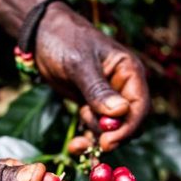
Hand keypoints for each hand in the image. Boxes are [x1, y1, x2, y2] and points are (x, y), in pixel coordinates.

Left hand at [35, 2, 149, 151]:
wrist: (41, 35)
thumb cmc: (64, 40)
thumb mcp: (80, 64)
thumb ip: (98, 90)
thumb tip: (120, 112)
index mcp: (129, 72)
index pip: (139, 106)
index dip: (127, 127)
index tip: (109, 142)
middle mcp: (123, 87)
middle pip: (129, 122)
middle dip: (113, 136)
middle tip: (94, 145)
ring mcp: (108, 98)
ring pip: (112, 129)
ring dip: (97, 138)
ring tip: (77, 143)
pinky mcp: (92, 105)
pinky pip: (96, 128)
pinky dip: (87, 139)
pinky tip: (75, 146)